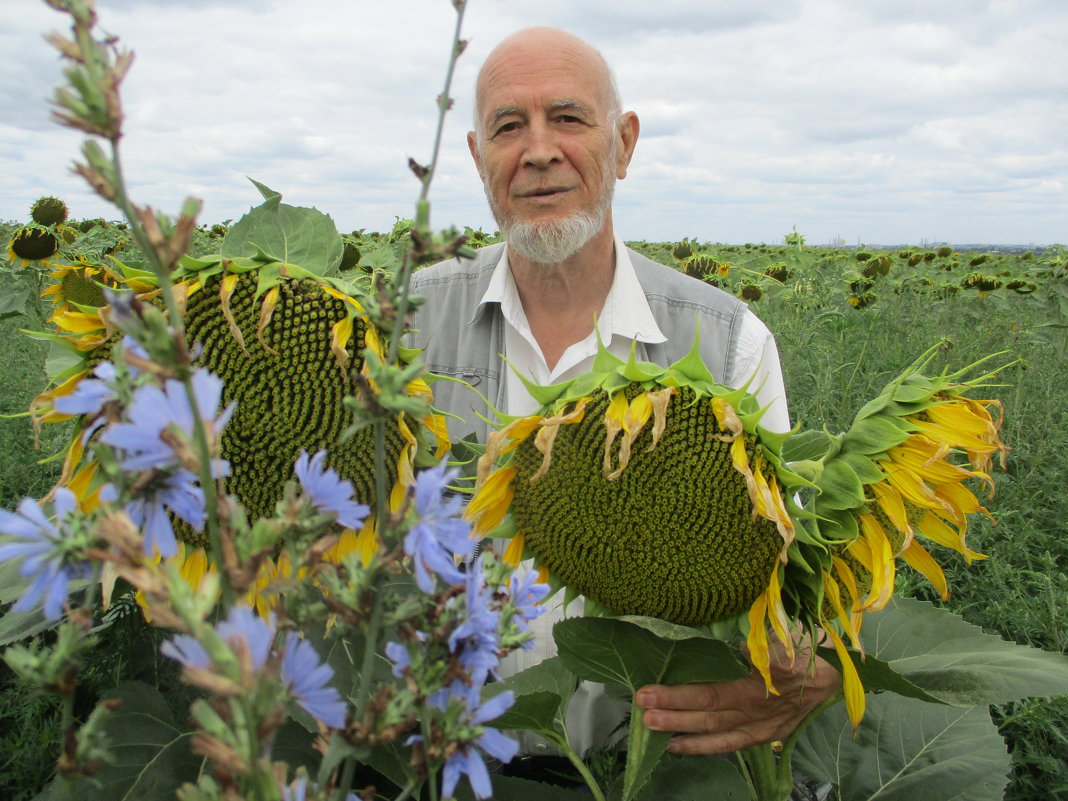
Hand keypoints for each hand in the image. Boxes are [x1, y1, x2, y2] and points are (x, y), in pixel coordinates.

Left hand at [633, 635, 841, 754]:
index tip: (648, 690)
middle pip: (709, 716)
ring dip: (684, 734)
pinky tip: (681, 745)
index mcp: (761, 687)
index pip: (711, 694)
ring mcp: (763, 726)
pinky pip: (733, 744)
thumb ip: (766, 647)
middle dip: (672, 714)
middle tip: (641, 709)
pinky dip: (707, 747)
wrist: (840, 672)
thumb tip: (743, 648)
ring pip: (718, 734)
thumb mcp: (789, 639)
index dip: (678, 695)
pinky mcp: (767, 734)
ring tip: (653, 730)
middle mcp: (759, 712)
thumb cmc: (808, 648)